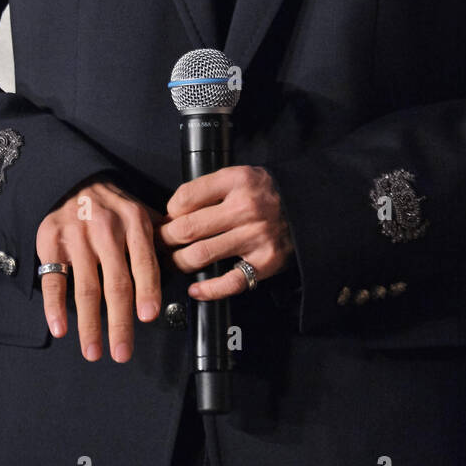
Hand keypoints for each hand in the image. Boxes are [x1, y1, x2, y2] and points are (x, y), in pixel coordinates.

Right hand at [36, 180, 162, 362]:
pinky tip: (60, 329)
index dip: (147, 290)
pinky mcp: (51, 242)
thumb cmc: (113, 207)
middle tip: (123, 352)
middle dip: (120, 322)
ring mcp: (77, 236)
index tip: (148, 317)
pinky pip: (53, 279)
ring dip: (90, 325)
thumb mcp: (140, 211)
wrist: (74, 181)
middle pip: (115, 282)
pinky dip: (55, 307)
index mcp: (133, 222)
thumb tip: (185, 262)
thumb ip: (160, 237)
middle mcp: (105, 229)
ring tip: (94, 352)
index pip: (144, 261)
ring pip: (86, 287)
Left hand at [155, 165, 293, 299]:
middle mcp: (245, 208)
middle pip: (187, 228)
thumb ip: (210, 188)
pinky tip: (196, 288)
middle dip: (165, 239)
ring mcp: (255, 237)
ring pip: (200, 255)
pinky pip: (229, 282)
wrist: (307, 207)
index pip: (186, 197)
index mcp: (237, 181)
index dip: (169, 211)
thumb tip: (174, 212)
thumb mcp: (241, 175)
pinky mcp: (264, 262)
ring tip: (173, 262)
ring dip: (178, 263)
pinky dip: (207, 290)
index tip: (167, 217)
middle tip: (159, 243)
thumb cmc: (267, 193)